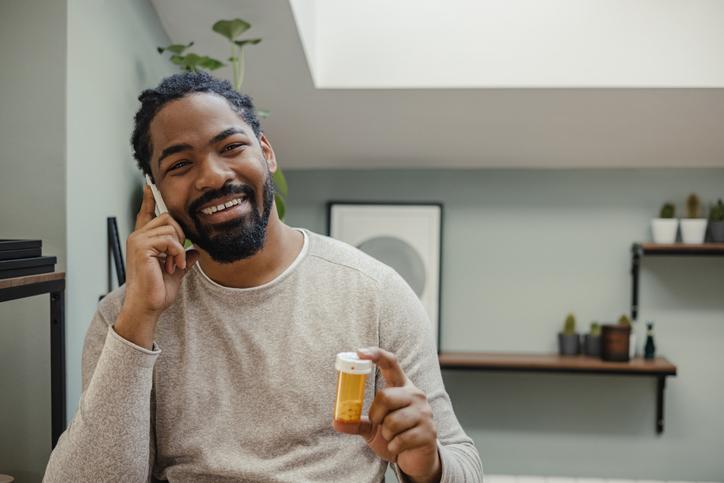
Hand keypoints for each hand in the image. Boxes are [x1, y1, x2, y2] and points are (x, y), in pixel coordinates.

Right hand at [115, 185, 198, 347]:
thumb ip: (184, 258)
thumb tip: (196, 251)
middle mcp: (138, 237)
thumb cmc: (157, 291)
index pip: (146, 214)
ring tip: (174, 264)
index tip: (149, 185)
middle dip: (180, 235)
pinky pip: (169, 240)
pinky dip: (177, 253)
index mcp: (144, 240)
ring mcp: (138, 241)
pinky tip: (174, 265)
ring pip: (170, 227)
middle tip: (178, 257)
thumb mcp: (176, 271)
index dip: (149, 199)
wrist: (147, 306)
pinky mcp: (141, 247)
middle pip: (167, 217)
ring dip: (178, 248)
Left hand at [333, 348, 441, 482]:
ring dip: (386, 434)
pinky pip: (401, 439)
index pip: (391, 363)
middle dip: (375, 415)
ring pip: (392, 421)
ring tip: (393, 436)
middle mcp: (415, 395)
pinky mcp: (428, 432)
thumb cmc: (395, 436)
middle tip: (379, 424)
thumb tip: (336, 422)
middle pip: (385, 396)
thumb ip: (356, 422)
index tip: (359, 353)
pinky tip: (400, 447)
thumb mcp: (373, 428)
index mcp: (402, 387)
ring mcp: (425, 413)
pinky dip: (394, 447)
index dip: (376, 354)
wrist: (416, 458)